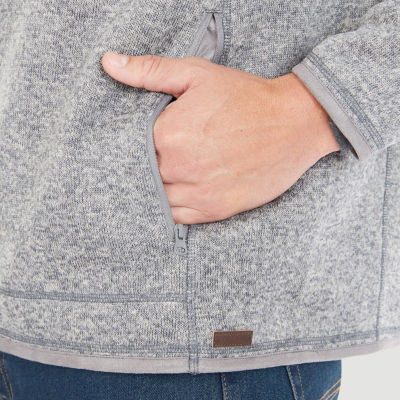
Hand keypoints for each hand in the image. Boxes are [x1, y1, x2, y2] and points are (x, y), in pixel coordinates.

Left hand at [102, 52, 339, 223]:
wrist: (294, 123)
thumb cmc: (246, 97)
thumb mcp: (198, 74)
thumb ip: (151, 70)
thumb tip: (109, 62)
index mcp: (169, 134)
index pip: (132, 147)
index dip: (135, 144)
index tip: (149, 140)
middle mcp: (179, 168)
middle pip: (143, 175)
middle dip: (146, 166)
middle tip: (161, 156)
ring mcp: (198, 193)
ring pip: (157, 199)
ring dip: (157, 188)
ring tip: (170, 173)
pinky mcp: (215, 210)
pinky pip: (177, 218)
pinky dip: (171, 208)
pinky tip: (177, 192)